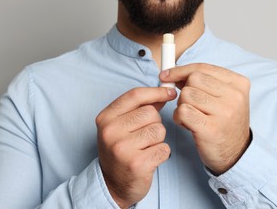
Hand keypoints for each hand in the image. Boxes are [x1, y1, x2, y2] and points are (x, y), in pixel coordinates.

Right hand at [96, 87, 176, 207]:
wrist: (113, 185)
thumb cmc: (121, 151)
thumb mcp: (122, 126)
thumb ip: (141, 107)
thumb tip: (165, 91)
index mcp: (105, 118)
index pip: (135, 95)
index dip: (156, 91)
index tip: (171, 92)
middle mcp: (110, 131)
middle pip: (151, 113)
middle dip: (155, 123)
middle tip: (144, 137)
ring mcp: (122, 148)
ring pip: (159, 130)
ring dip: (158, 140)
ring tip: (146, 148)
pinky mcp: (137, 163)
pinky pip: (164, 148)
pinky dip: (162, 154)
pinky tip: (149, 159)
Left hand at [160, 63, 250, 174]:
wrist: (236, 153)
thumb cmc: (224, 123)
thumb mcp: (222, 97)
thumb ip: (203, 82)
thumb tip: (174, 73)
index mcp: (238, 83)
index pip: (203, 68)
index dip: (181, 70)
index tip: (167, 75)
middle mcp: (234, 96)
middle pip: (193, 79)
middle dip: (184, 91)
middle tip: (189, 105)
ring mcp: (224, 113)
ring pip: (186, 95)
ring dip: (181, 106)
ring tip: (191, 117)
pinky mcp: (211, 129)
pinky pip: (182, 112)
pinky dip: (179, 117)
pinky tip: (187, 125)